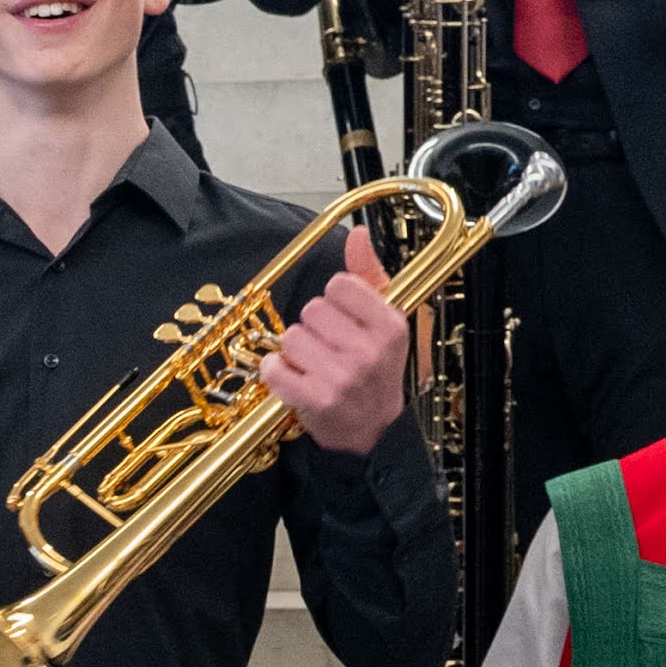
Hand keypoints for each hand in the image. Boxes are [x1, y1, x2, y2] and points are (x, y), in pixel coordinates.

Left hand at [259, 224, 407, 452]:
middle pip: (311, 310)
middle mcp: (370, 350)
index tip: (344, 321)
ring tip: (315, 366)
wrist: (374, 433)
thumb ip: (368, 276)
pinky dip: (276, 372)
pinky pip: (274, 368)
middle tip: (330, 349)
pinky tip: (294, 379)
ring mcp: (343, 376)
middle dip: (314, 328)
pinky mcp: (316, 399)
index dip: (335, 301)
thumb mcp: (384, 323)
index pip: (340, 284)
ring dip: (295, 352)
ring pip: (290, 337)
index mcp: (390, 325)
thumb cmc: (376, 373)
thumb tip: (357, 233)